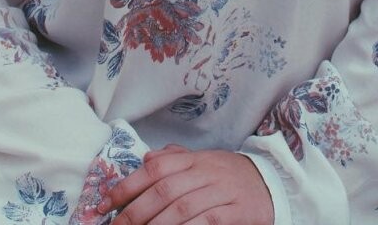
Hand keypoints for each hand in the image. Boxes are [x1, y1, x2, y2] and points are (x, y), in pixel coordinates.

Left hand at [99, 144, 273, 224]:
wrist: (272, 185)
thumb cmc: (230, 177)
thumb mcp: (204, 162)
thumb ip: (176, 159)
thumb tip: (146, 159)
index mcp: (195, 159)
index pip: (155, 168)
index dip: (127, 185)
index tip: (105, 205)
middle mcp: (206, 171)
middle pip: (164, 190)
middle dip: (135, 212)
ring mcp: (222, 192)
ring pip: (182, 208)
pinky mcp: (237, 213)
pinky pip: (207, 222)